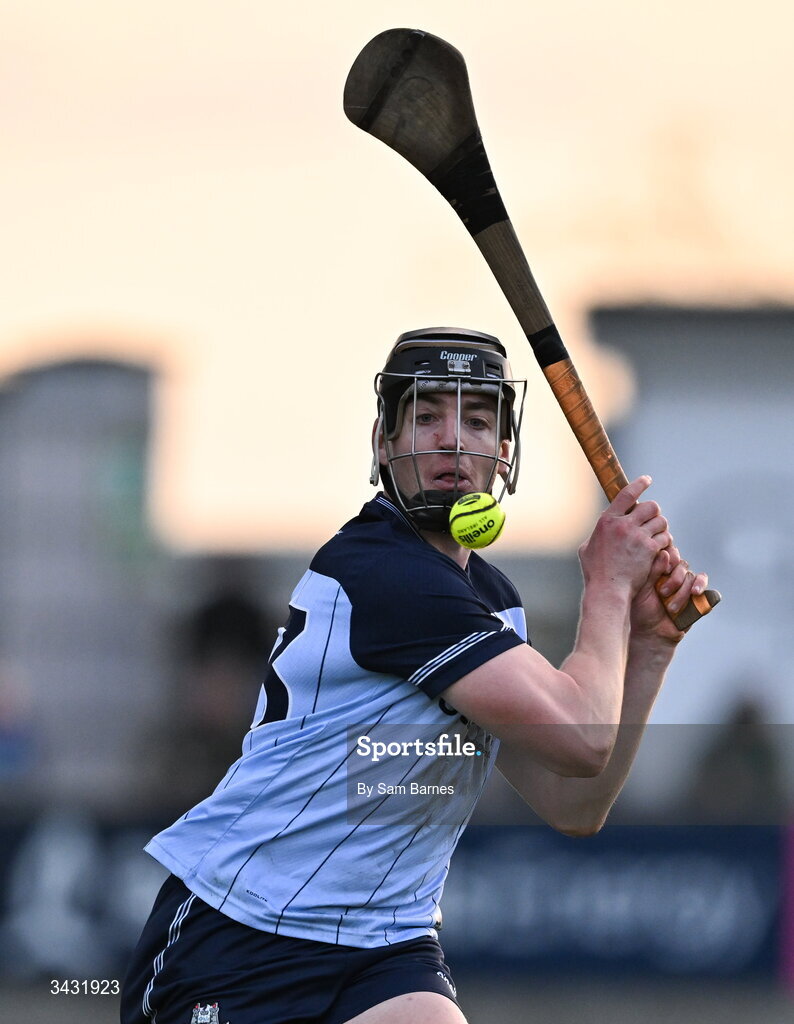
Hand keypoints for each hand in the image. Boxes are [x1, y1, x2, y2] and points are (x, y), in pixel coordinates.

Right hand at [579, 476, 672, 596]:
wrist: (609, 590)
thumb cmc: (596, 573)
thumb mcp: (587, 548)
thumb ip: (597, 534)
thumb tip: (603, 524)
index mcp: (607, 521)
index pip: (626, 494)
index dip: (639, 485)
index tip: (647, 480)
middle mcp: (623, 525)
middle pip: (650, 506)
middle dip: (654, 512)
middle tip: (653, 521)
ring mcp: (638, 536)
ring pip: (661, 521)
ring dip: (661, 528)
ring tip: (657, 537)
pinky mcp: (650, 548)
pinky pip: (665, 538)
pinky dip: (665, 543)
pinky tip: (660, 550)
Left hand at [631, 542, 708, 643]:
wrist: (652, 633)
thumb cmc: (642, 611)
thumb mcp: (642, 589)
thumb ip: (652, 571)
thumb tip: (664, 553)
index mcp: (657, 569)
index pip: (667, 553)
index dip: (668, 558)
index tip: (664, 570)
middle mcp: (672, 573)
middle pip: (681, 564)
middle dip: (673, 579)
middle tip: (662, 593)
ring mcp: (684, 583)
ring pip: (690, 576)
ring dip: (681, 592)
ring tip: (670, 607)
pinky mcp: (696, 594)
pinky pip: (702, 581)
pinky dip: (700, 585)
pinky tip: (695, 592)